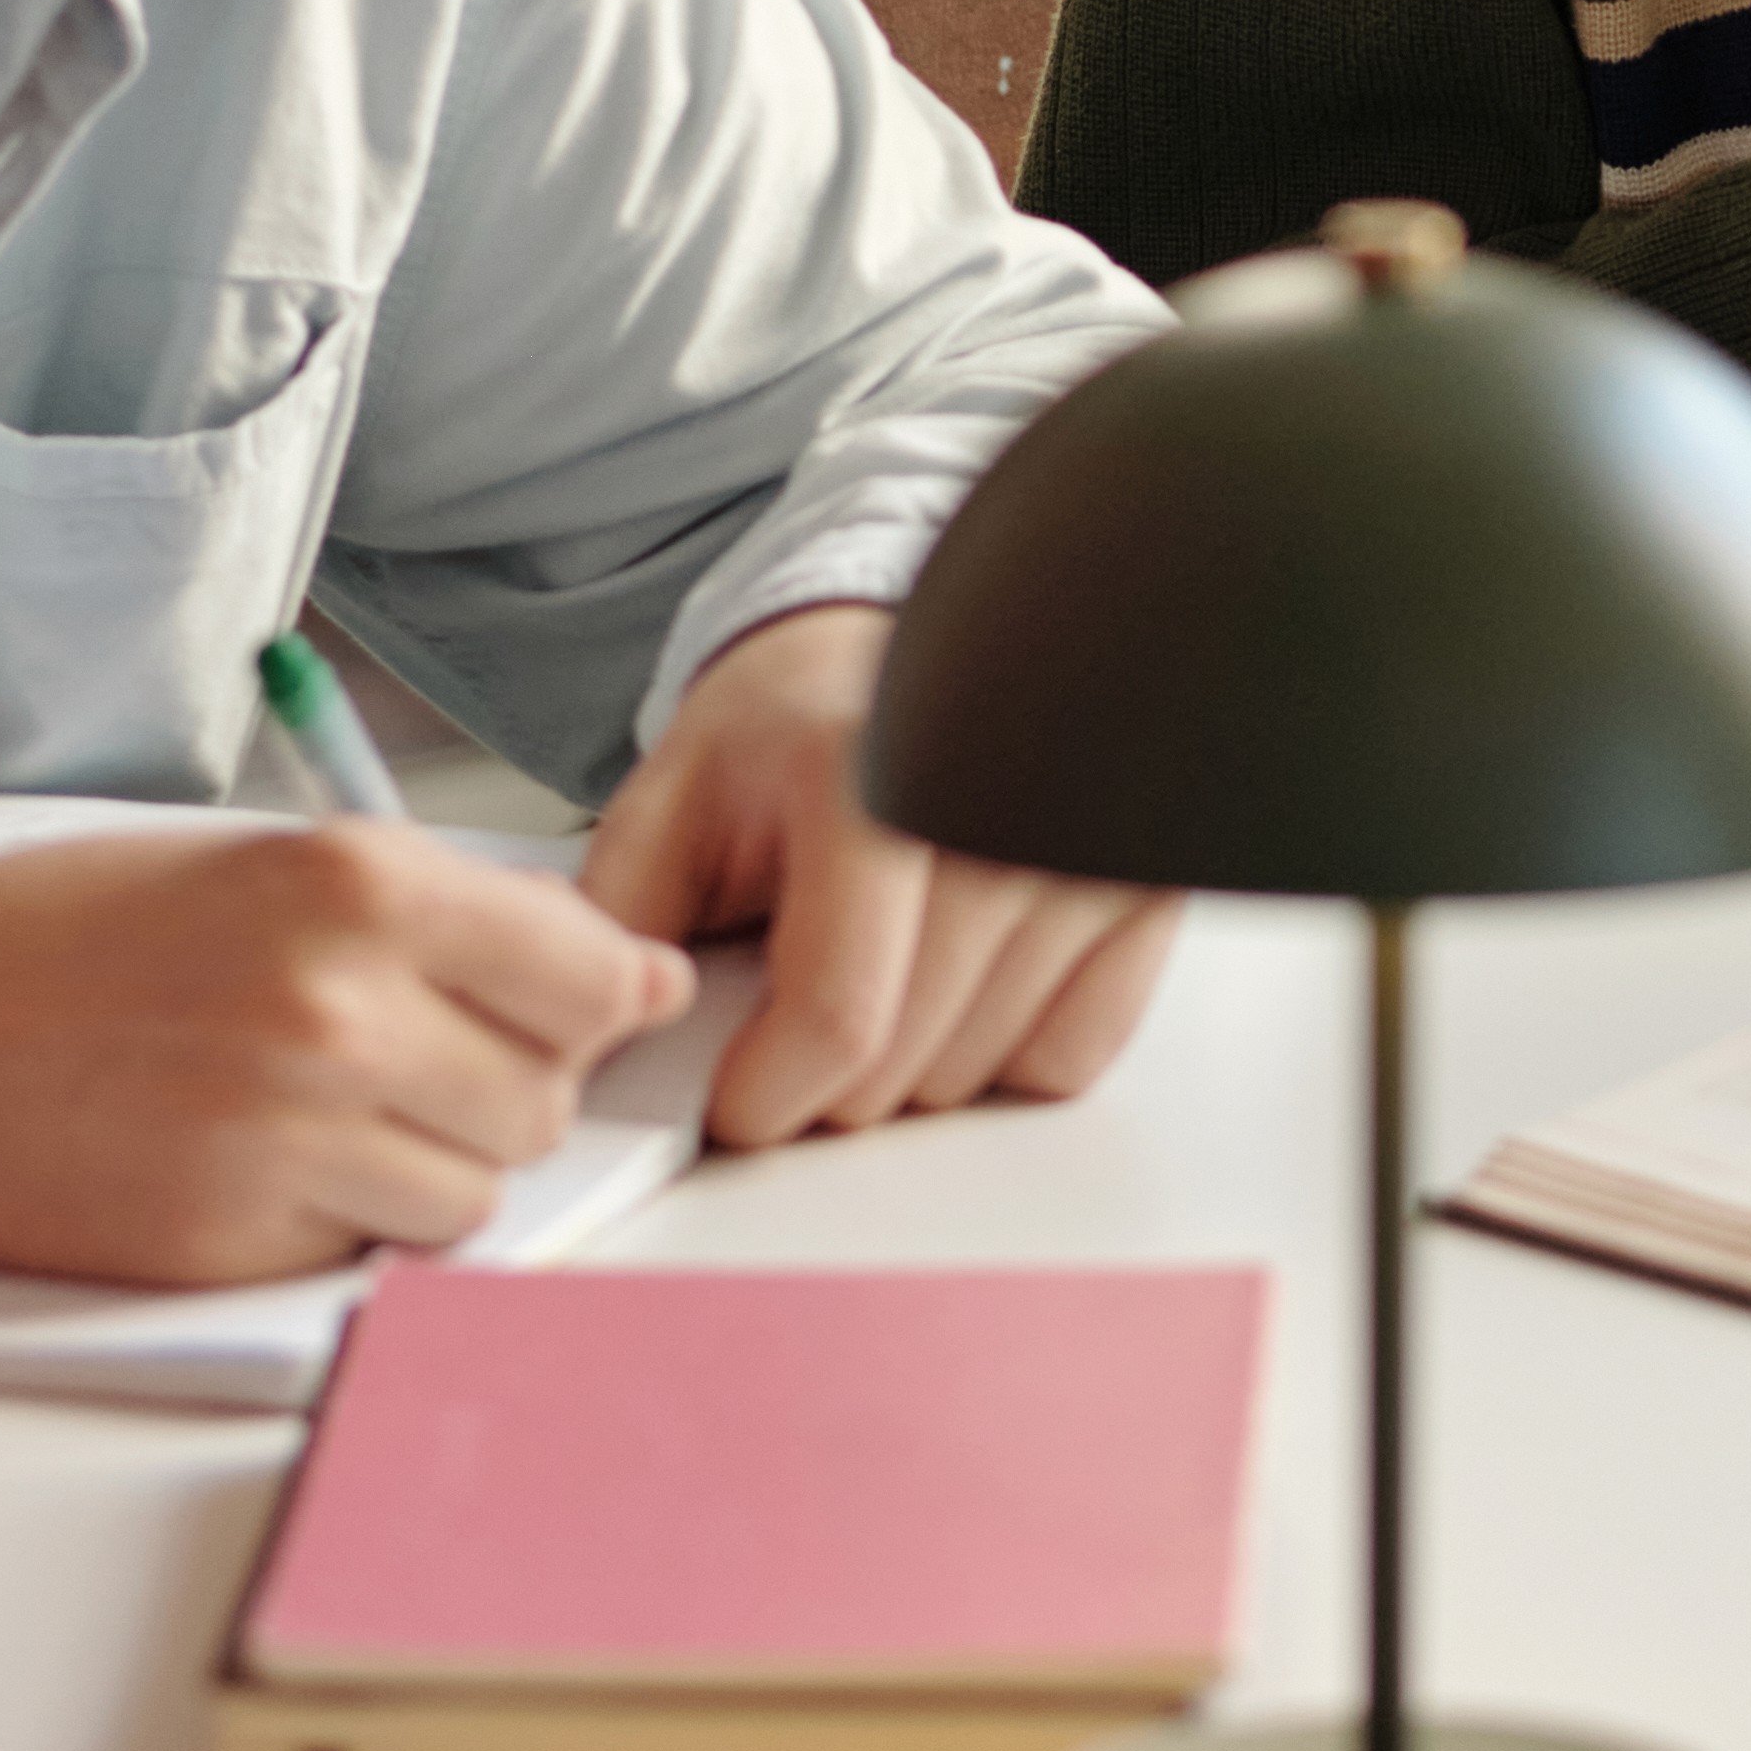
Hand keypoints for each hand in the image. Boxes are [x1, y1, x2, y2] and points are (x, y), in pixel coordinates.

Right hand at [0, 823, 683, 1288]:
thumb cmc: (60, 932)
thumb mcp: (261, 863)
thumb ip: (436, 914)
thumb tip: (604, 968)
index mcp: (360, 888)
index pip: (595, 975)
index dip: (602, 999)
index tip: (591, 1007)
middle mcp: (341, 1011)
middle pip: (547, 1099)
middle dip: (507, 1088)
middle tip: (415, 1062)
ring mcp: (287, 1137)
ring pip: (473, 1195)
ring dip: (429, 1169)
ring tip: (329, 1118)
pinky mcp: (229, 1241)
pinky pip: (366, 1254)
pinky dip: (339, 1225)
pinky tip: (257, 1168)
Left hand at [582, 601, 1182, 1147]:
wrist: (904, 651)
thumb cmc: (795, 723)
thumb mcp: (671, 800)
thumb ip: (624, 925)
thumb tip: (606, 1051)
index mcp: (869, 775)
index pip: (838, 1018)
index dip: (764, 1095)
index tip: (732, 1099)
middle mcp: (997, 806)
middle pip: (904, 1063)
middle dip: (821, 1080)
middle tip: (791, 1005)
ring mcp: (1085, 850)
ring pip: (977, 1072)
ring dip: (906, 1065)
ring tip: (876, 970)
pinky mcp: (1143, 889)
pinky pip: (1064, 1056)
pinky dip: (999, 1051)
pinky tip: (959, 978)